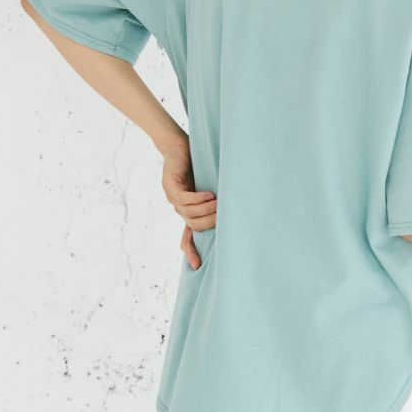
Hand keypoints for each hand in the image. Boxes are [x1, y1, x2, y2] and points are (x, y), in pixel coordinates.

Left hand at [160, 138, 216, 269]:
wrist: (177, 146)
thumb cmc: (197, 164)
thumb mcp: (209, 186)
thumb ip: (218, 199)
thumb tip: (241, 207)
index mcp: (187, 211)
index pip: (187, 236)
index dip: (190, 250)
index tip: (197, 265)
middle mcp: (179, 208)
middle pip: (194, 225)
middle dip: (210, 223)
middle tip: (225, 215)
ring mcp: (173, 197)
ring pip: (189, 213)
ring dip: (206, 210)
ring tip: (219, 203)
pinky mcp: (170, 186)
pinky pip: (184, 198)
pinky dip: (198, 199)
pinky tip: (210, 195)